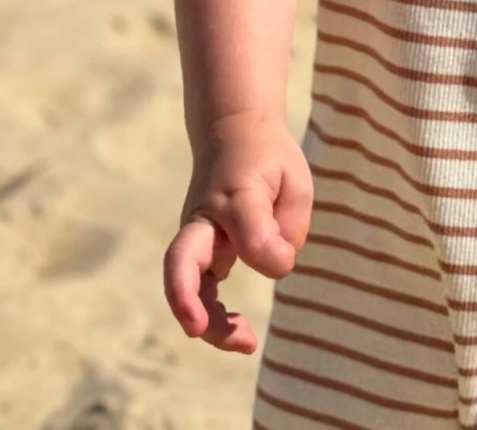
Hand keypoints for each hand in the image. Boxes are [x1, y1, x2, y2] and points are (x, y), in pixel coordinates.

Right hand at [163, 110, 313, 353]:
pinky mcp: (198, 252)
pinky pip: (198, 289)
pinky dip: (213, 318)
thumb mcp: (293, 177)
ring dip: (207, 321)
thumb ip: (289, 222)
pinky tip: (238, 333)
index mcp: (236, 192)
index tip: (285, 254)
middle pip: (183, 257)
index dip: (269, 248)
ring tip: (246, 343)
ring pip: (185, 282)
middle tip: (198, 329)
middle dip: (185, 296)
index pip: (247, 227)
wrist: (230, 133)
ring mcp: (196, 235)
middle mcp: (207, 215)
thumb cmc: (268, 158)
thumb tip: (275, 266)